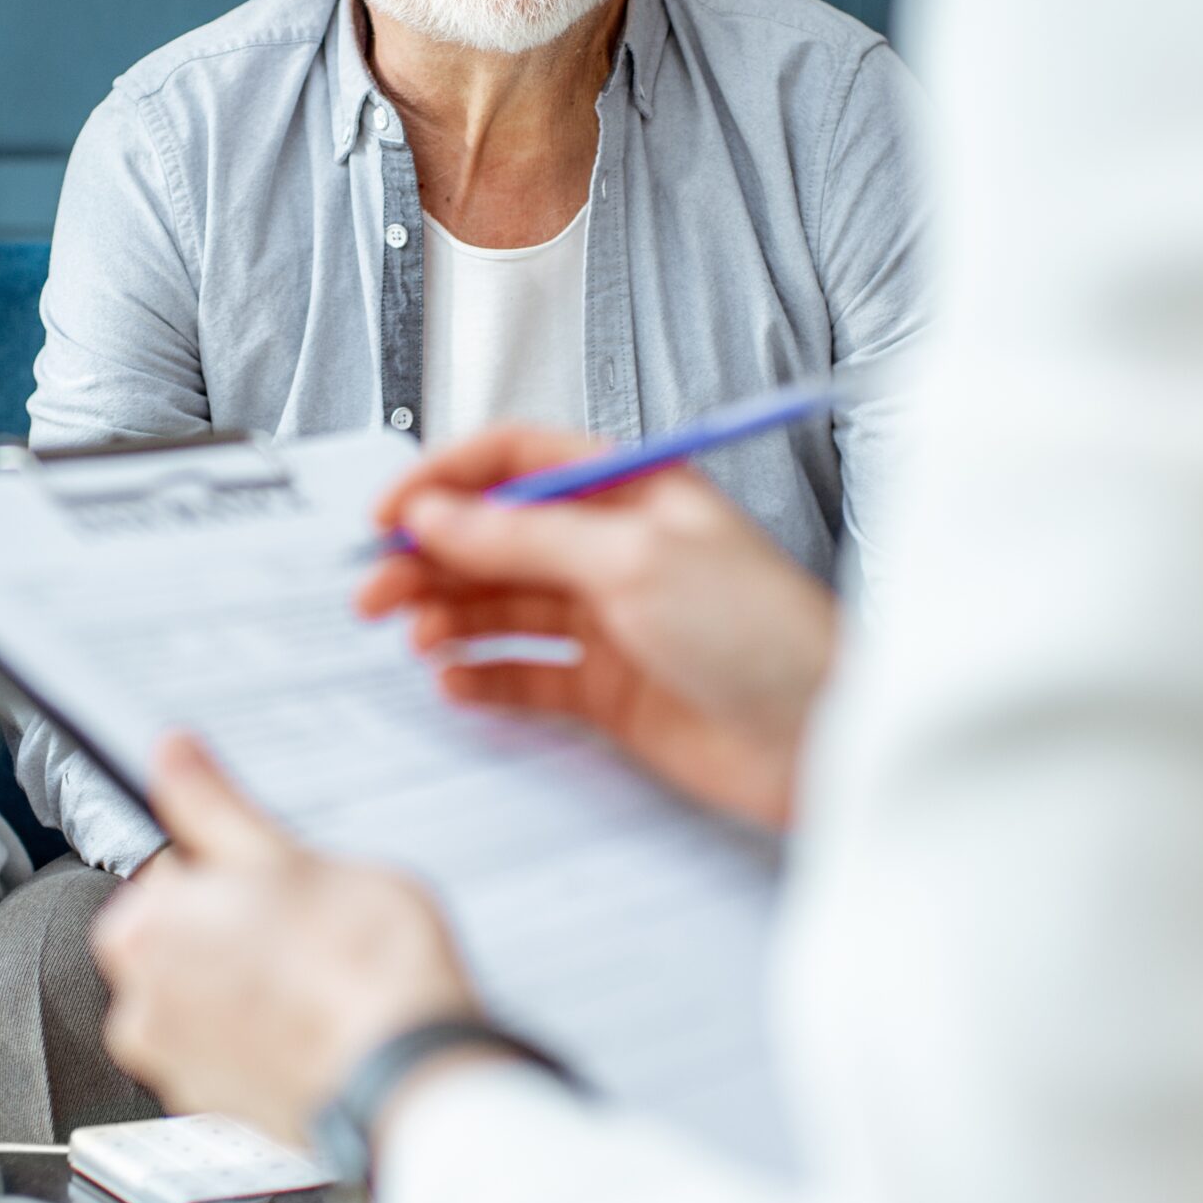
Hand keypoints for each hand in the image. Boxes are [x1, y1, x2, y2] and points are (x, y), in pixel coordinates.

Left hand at [92, 735, 476, 1147]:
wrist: (413, 1081)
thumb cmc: (361, 968)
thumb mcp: (288, 854)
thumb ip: (213, 806)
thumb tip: (172, 755)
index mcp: (142, 931)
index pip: (170, 872)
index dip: (234, 869)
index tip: (276, 879)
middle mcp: (141, 1007)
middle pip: (183, 938)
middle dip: (237, 928)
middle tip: (307, 925)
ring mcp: (179, 1069)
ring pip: (209, 997)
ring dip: (252, 983)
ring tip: (321, 978)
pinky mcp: (222, 1112)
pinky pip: (234, 1053)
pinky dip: (266, 1037)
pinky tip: (321, 1023)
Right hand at [357, 425, 837, 829]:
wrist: (826, 741)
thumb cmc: (765, 635)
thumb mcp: (634, 560)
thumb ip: (524, 535)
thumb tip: (437, 514)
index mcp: (630, 489)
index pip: (515, 462)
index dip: (445, 482)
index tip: (390, 516)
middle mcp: (613, 547)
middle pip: (495, 537)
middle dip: (430, 559)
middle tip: (376, 590)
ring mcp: (609, 619)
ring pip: (500, 607)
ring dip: (447, 617)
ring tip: (414, 637)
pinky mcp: (608, 689)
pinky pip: (522, 673)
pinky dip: (482, 677)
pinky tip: (456, 682)